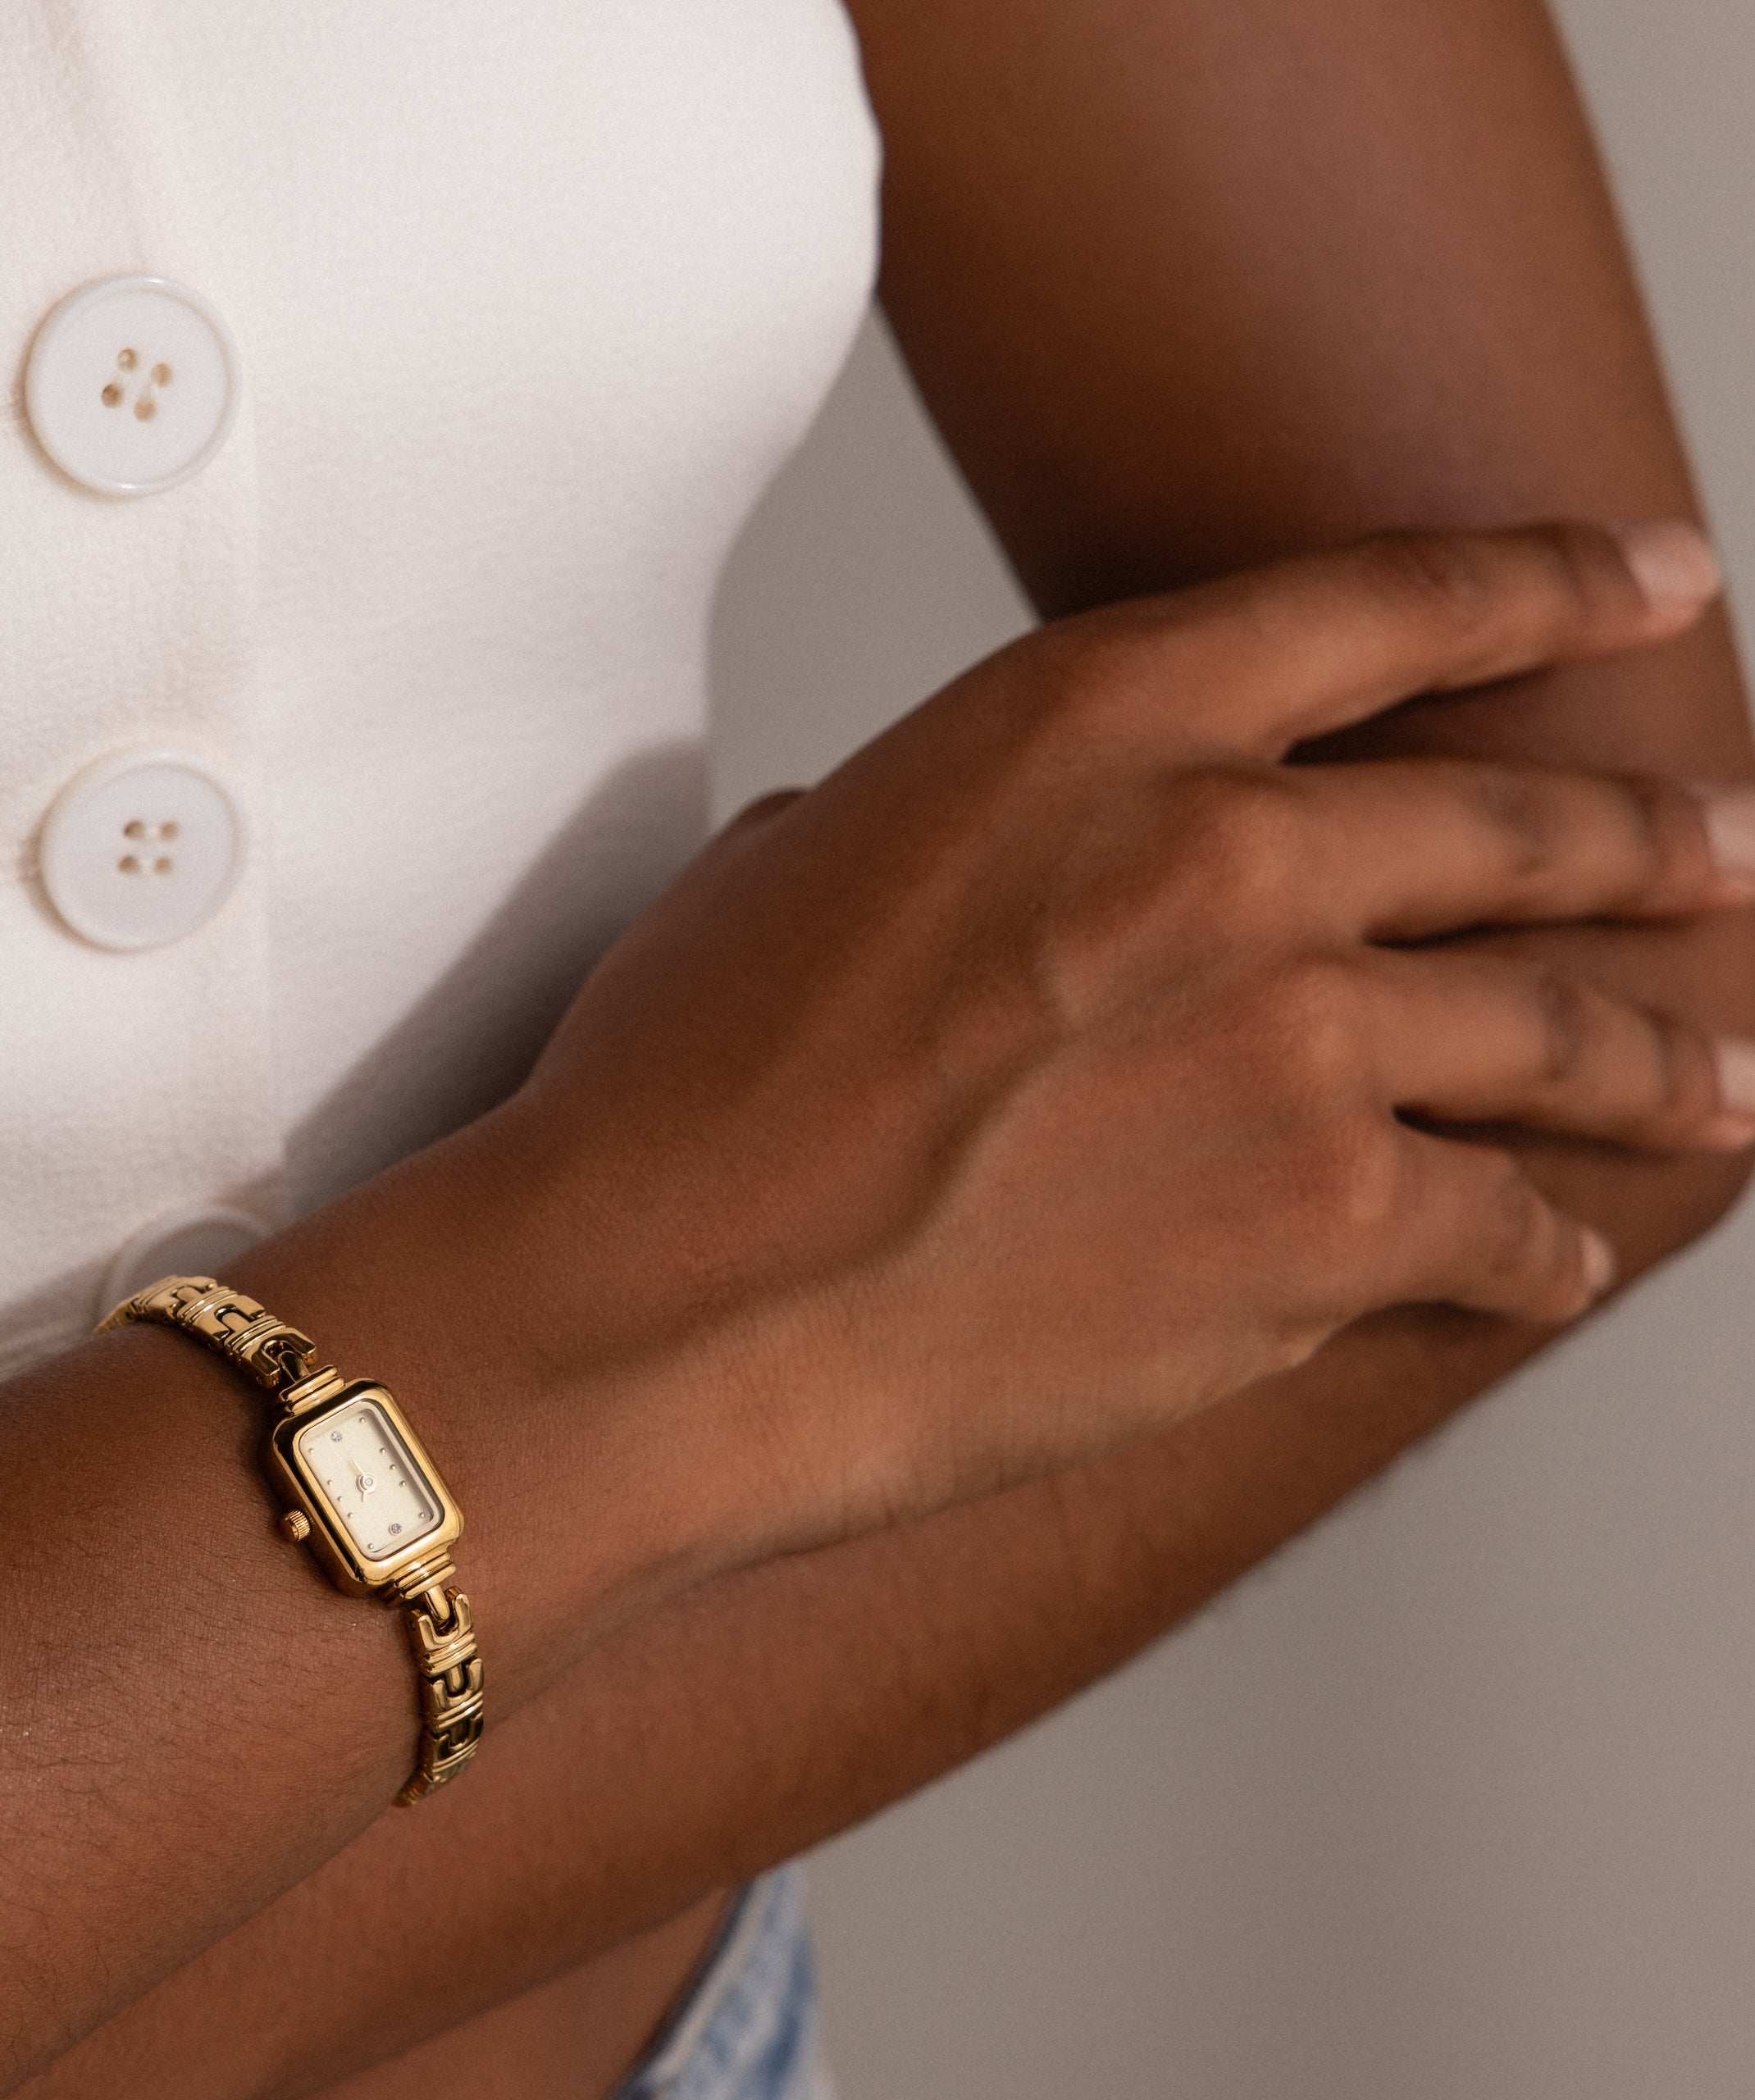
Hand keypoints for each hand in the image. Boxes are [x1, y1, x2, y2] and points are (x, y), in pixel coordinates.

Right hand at [496, 521, 1753, 1559]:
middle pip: (1520, 825)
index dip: (1557, 583)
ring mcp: (1299, 1049)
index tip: (1661, 580)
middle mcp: (1232, 853)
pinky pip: (1502, 1227)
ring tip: (1719, 1077)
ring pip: (1557, 1034)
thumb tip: (988, 873)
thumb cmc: (678, 1106)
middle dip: (1649, 836)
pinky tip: (1558, 1257)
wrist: (654, 1317)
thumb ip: (949, 834)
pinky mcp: (1320, 1238)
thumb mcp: (790, 871)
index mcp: (1093, 720)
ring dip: (1656, 1056)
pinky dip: (1543, 1246)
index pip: (1395, 607)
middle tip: (1725, 850)